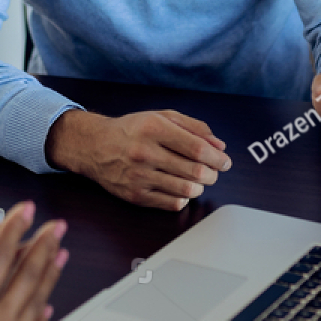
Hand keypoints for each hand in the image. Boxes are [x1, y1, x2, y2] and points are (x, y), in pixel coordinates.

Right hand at [0, 202, 66, 320]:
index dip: (13, 229)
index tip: (25, 210)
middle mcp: (1, 319)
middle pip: (28, 273)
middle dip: (44, 245)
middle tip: (58, 226)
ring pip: (38, 297)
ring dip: (51, 273)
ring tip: (62, 255)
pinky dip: (44, 312)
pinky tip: (48, 308)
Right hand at [45, 109, 230, 210]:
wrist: (95, 146)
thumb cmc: (132, 130)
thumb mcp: (161, 116)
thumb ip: (193, 127)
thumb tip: (219, 146)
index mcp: (154, 129)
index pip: (197, 148)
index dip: (218, 157)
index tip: (225, 161)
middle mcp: (145, 153)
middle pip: (195, 171)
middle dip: (213, 174)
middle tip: (213, 172)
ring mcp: (139, 176)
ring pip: (187, 190)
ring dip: (199, 186)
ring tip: (196, 180)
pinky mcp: (135, 196)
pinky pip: (172, 203)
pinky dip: (183, 198)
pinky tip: (179, 188)